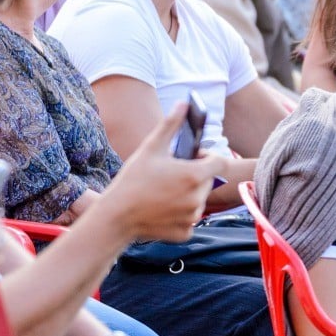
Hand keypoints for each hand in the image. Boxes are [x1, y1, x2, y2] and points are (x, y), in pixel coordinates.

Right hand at [101, 103, 227, 241]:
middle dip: (195, 174)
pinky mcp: (186, 232)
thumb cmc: (132, 179)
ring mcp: (193, 217)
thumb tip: (184, 103)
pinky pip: (190, 218)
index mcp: (195, 176)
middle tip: (172, 173)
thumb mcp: (151, 148)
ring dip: (189, 193)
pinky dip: (181, 213)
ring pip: (199, 199)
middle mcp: (198, 198)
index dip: (208, 157)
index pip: (221, 162)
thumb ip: (170, 124)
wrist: (114, 216)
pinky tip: (163, 207)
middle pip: (209, 180)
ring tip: (165, 191)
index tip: (193, 157)